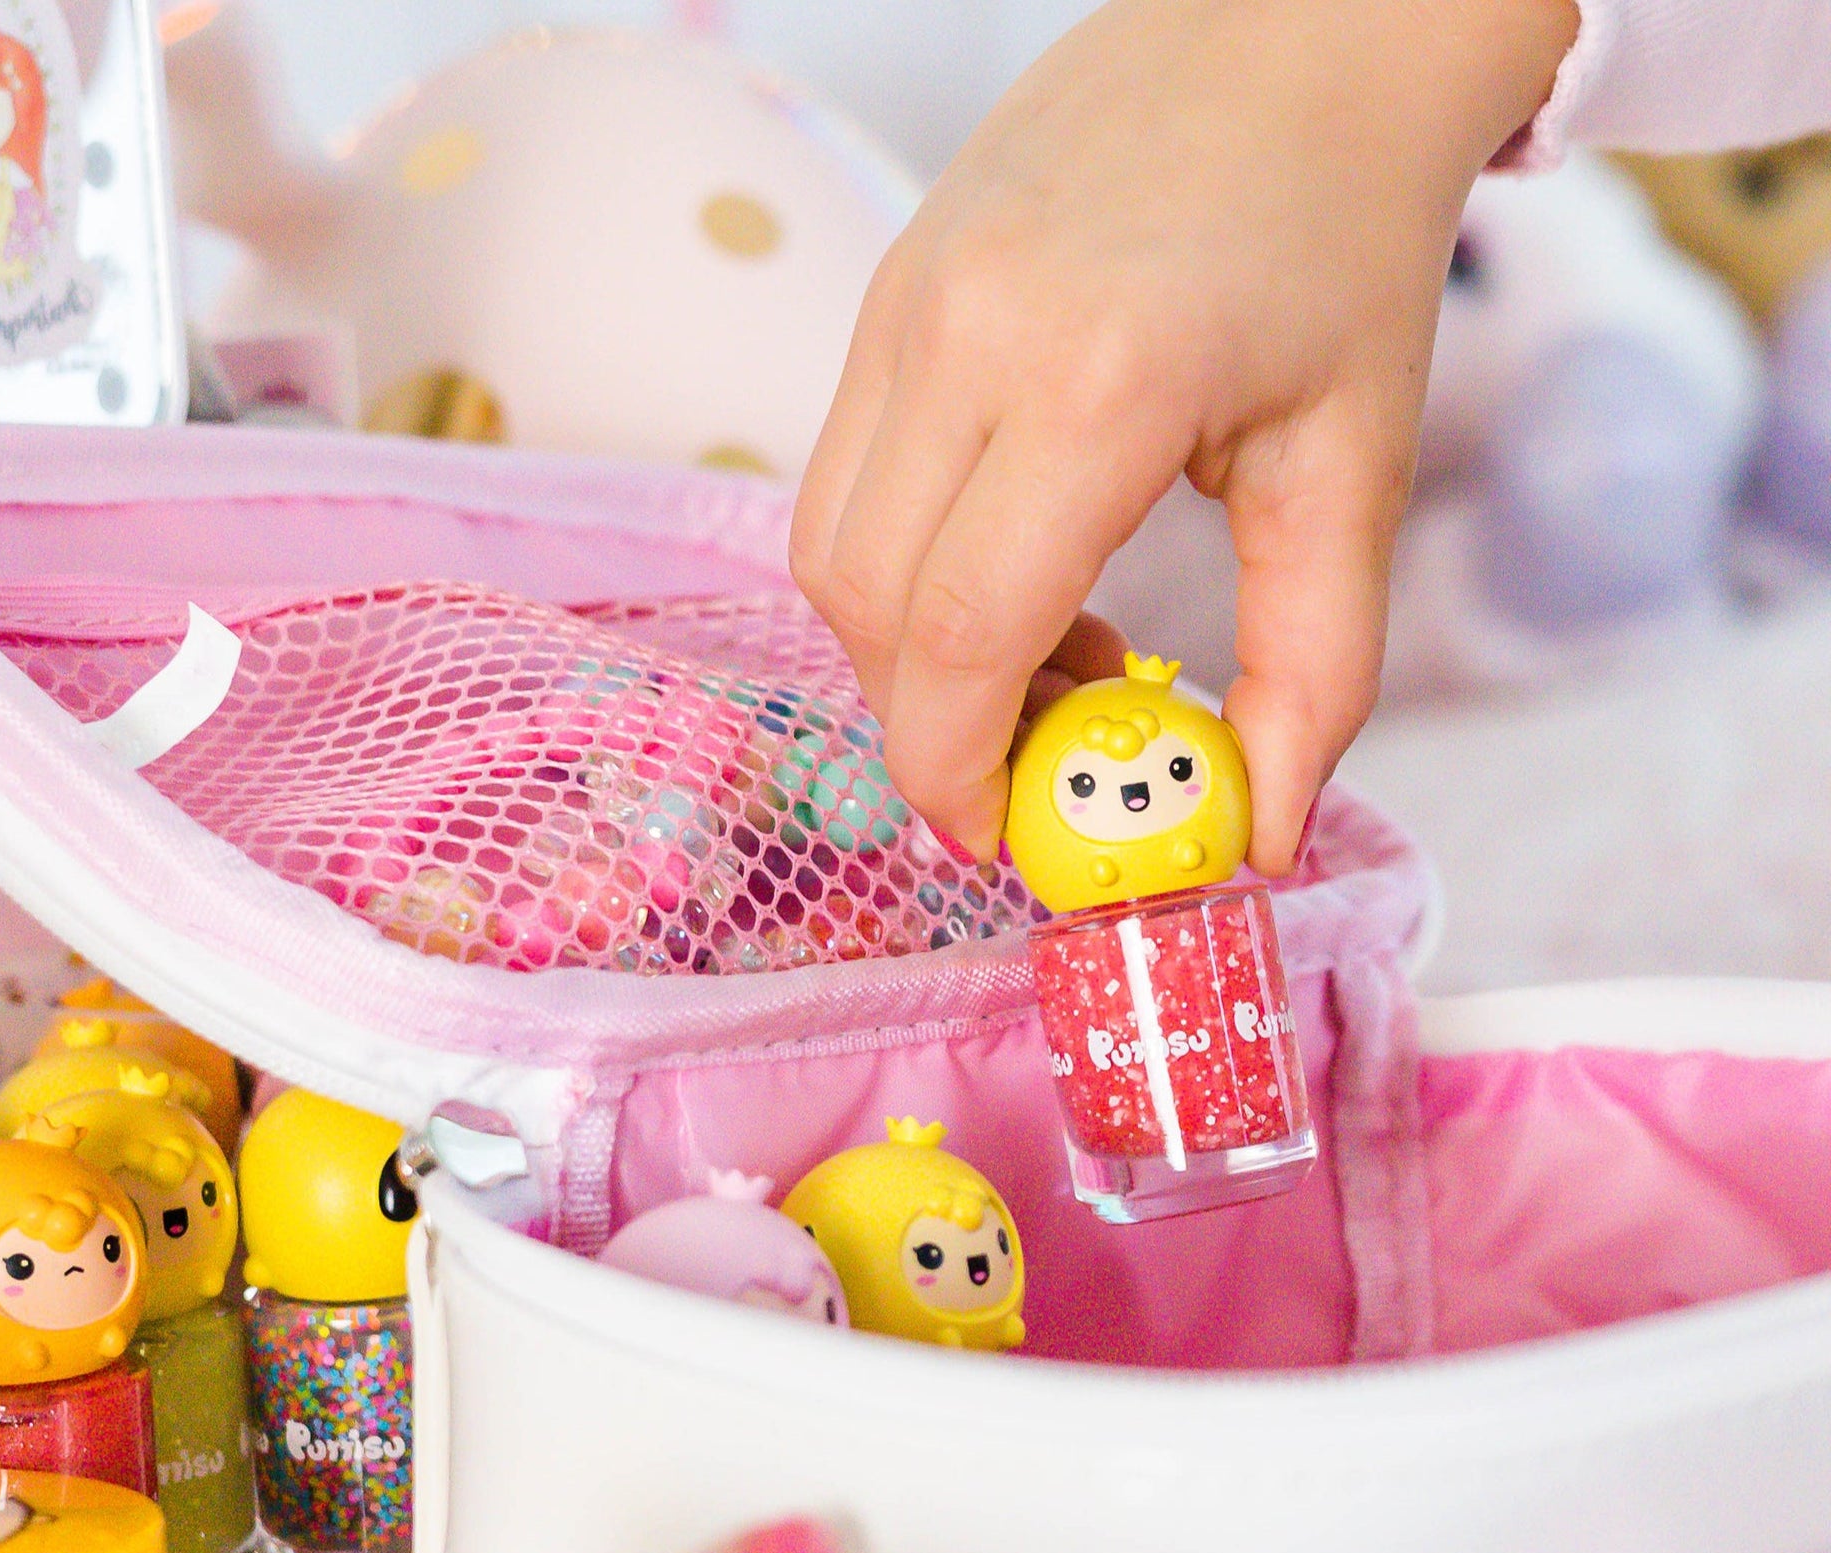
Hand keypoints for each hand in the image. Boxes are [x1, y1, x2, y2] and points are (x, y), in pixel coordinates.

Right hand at [791, 0, 1577, 869]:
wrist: (1298, 25)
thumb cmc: (1344, 240)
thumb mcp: (1356, 467)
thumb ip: (1316, 671)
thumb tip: (1260, 833)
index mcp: (1095, 383)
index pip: (960, 634)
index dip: (959, 772)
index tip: (1004, 839)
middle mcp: (963, 336)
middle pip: (867, 608)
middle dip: (930, 727)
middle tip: (1035, 761)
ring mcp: (903, 300)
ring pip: (828, 550)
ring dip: (906, 650)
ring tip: (1039, 653)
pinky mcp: (884, 287)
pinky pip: (842, 477)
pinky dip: (900, 566)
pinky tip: (1009, 560)